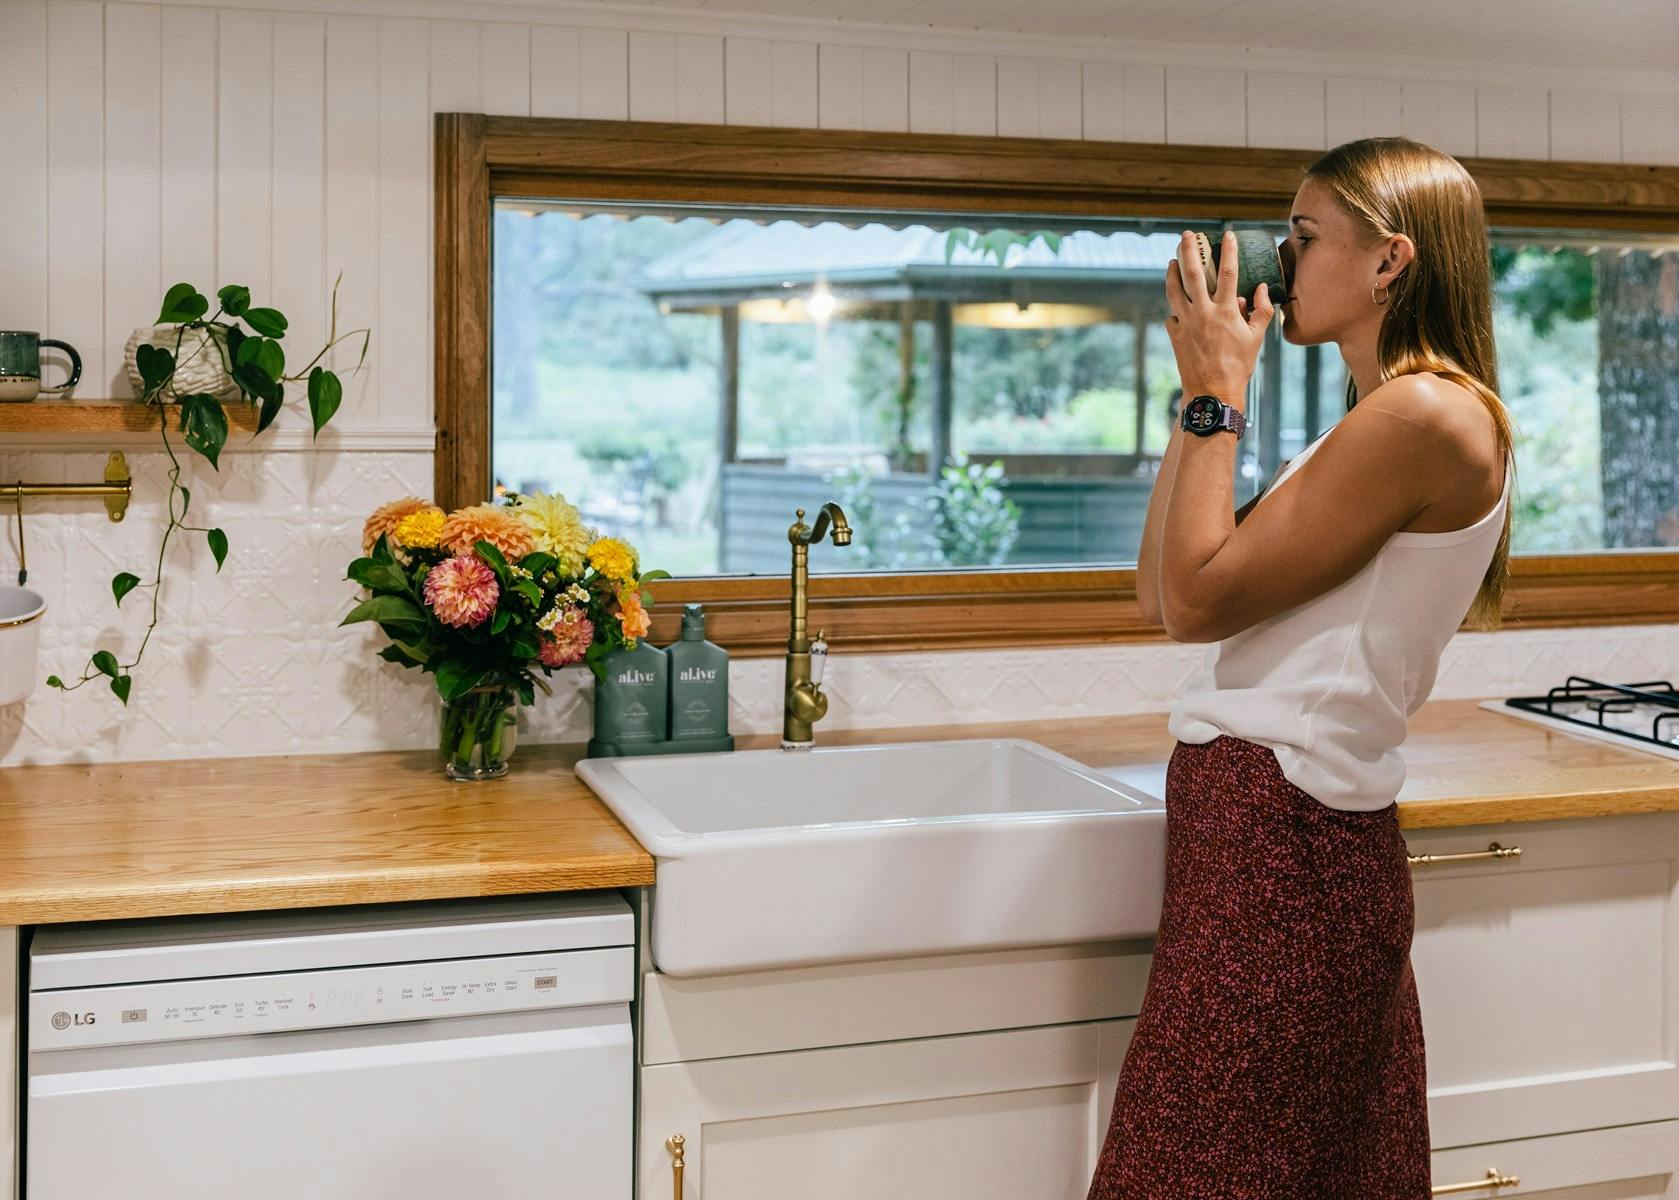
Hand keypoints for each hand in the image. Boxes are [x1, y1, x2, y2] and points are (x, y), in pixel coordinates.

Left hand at [1164, 230, 1274, 406]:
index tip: (1228, 234)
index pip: (1228, 272)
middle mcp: (1202, 313)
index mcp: (1225, 311)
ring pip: (1174, 291)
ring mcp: (1185, 323)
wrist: (1213, 392)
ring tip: (1172, 261)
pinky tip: (1177, 306)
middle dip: (1189, 251)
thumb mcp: (1257, 338)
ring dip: (1172, 274)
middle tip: (1186, 235)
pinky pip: (1172, 316)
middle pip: (1192, 274)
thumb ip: (1262, 310)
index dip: (1228, 251)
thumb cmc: (1239, 366)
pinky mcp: (1174, 335)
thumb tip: (1262, 288)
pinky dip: (1175, 310)